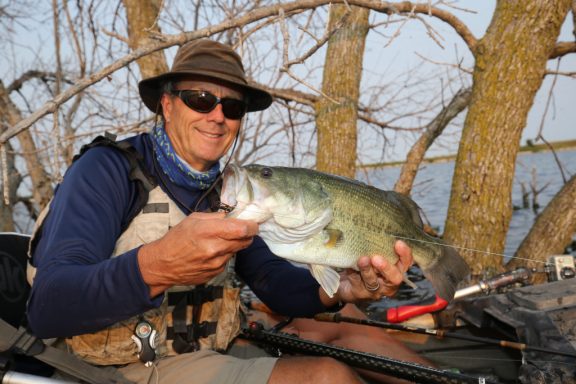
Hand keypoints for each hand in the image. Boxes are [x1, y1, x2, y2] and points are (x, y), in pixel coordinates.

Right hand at [138, 212, 257, 296]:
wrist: (163, 264)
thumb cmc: (176, 239)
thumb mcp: (192, 219)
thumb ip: (214, 217)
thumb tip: (230, 217)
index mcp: (208, 231)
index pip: (242, 229)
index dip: (252, 226)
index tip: (253, 224)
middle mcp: (214, 248)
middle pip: (245, 241)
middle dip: (247, 234)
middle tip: (241, 230)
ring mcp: (216, 263)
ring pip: (237, 251)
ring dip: (234, 244)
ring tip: (219, 241)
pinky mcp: (216, 273)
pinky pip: (227, 261)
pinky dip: (224, 255)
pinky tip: (211, 253)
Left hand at [327, 241, 413, 303]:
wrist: (345, 282)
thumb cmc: (364, 265)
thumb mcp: (372, 254)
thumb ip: (376, 247)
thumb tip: (373, 228)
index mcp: (395, 270)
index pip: (406, 263)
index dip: (405, 254)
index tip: (398, 243)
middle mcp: (388, 282)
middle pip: (395, 278)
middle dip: (387, 268)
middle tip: (377, 258)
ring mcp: (375, 290)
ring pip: (374, 281)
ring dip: (368, 270)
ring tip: (362, 260)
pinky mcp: (360, 293)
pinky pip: (358, 283)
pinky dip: (354, 273)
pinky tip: (351, 267)